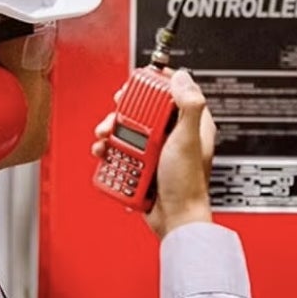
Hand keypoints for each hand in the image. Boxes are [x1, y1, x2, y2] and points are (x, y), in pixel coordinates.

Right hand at [92, 69, 214, 237]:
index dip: (155, 83)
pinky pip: (121, 150)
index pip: (174, 91)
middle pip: (144, 108)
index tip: (139, 81)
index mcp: (190, 124)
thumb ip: (189, 106)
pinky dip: (110, 150)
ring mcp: (156, 150)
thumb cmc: (187, 184)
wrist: (174, 219)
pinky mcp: (142, 164)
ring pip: (128, 129)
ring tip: (106, 136)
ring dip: (112, 130)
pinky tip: (106, 152)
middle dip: (125, 108)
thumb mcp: (188, 139)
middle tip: (116, 110)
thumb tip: (183, 78)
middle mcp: (173, 134)